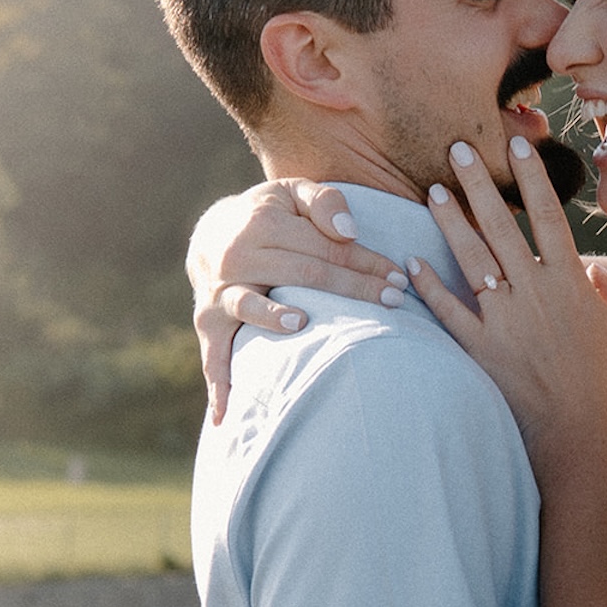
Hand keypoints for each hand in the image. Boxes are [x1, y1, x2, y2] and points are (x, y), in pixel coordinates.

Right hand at [188, 179, 406, 423]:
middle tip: (394, 302)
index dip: (365, 262)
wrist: (209, 234)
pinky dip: (220, 384)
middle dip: (352, 289)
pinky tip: (228, 414)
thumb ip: (324, 202)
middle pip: (303, 274)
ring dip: (277, 319)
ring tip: (301, 324)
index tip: (398, 278)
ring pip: (252, 306)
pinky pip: (213, 354)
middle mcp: (236, 256)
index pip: (324, 246)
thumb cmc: (268, 214)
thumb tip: (349, 232)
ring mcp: (220, 292)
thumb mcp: (293, 192)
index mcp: (263, 223)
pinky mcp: (208, 321)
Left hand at [407, 138, 606, 448]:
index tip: (518, 145)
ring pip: (470, 260)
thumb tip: (592, 271)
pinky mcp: (480, 351)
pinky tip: (410, 263)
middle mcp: (533, 293)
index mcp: (570, 284)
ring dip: (451, 222)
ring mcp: (503, 321)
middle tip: (457, 148)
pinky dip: (428, 288)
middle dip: (478, 183)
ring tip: (433, 190)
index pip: (549, 216)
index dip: (532, 177)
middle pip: (501, 226)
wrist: (581, 440)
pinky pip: (448, 313)